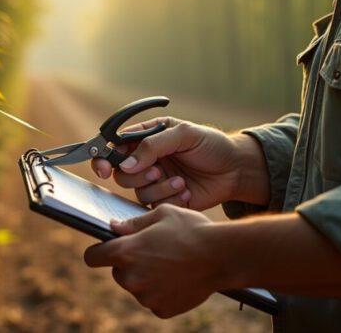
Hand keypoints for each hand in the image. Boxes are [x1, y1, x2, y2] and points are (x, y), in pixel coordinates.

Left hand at [84, 204, 217, 317]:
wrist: (223, 256)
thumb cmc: (192, 230)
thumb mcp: (162, 215)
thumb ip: (133, 223)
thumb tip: (113, 227)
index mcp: (125, 252)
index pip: (93, 257)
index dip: (98, 253)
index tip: (103, 251)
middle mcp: (131, 277)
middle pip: (118, 272)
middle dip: (130, 263)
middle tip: (154, 252)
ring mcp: (146, 297)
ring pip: (137, 286)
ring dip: (147, 277)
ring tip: (172, 263)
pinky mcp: (161, 310)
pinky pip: (154, 300)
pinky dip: (162, 292)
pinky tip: (178, 278)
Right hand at [92, 117, 269, 209]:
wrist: (236, 170)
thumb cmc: (212, 145)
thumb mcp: (184, 134)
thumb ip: (152, 145)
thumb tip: (126, 164)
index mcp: (146, 138)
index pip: (114, 147)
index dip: (104, 158)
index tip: (104, 169)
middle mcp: (146, 160)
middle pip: (120, 173)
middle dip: (138, 175)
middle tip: (158, 171)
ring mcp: (154, 181)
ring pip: (137, 192)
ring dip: (158, 188)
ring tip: (180, 181)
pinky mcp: (164, 200)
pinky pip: (153, 206)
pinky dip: (169, 199)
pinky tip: (186, 191)